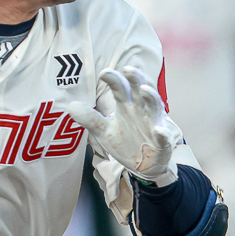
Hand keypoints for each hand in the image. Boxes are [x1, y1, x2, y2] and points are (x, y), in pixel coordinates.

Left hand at [68, 66, 180, 185]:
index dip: (114, 80)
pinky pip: (164, 138)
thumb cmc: (125, 143)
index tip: (104, 73)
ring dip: (152, 98)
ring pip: (155, 108)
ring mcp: (153, 125)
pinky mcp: (162, 144)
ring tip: (144, 90)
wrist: (143, 166)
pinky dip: (163, 134)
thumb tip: (70, 105)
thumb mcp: (104, 131)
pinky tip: (159, 130)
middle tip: (128, 69)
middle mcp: (141, 111)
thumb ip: (90, 119)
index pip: (120, 88)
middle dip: (136, 79)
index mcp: (127, 106)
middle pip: (140, 91)